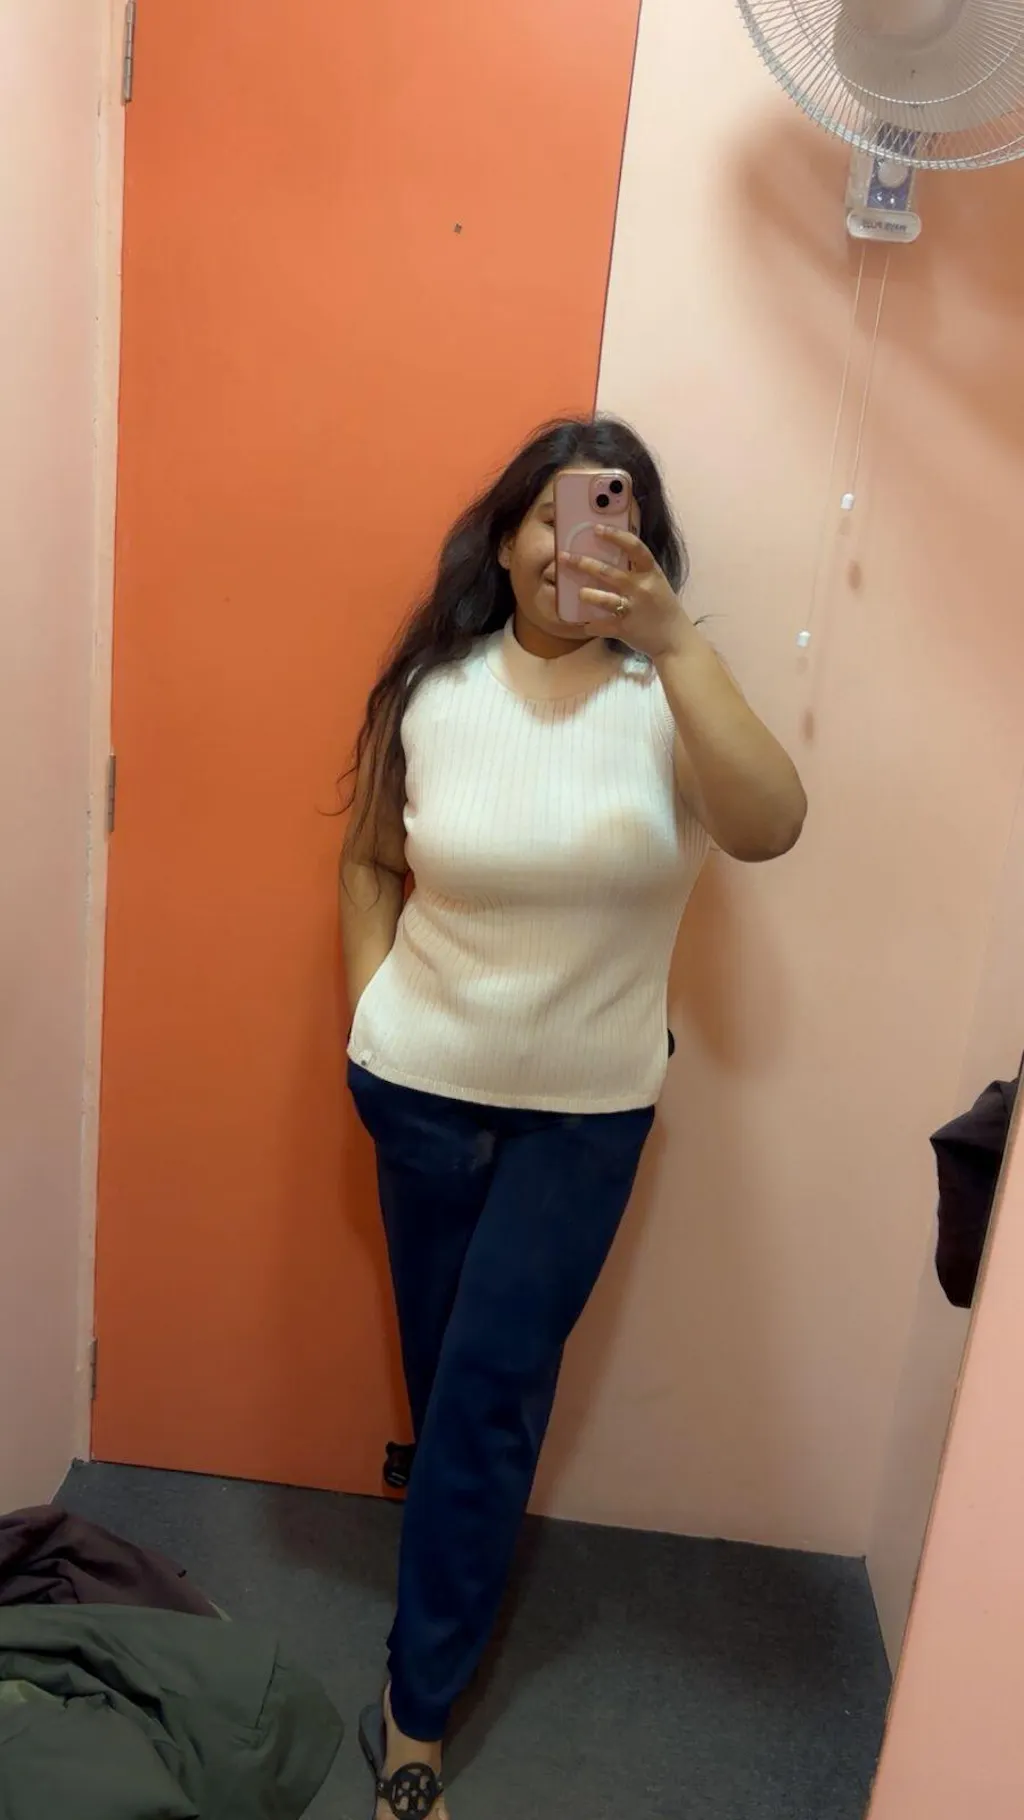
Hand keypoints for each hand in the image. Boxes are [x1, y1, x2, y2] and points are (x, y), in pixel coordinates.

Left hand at [560, 526, 690, 660]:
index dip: (615, 536)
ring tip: (579, 593)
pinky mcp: (625, 628)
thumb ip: (638, 570)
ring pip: (605, 600)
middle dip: (584, 563)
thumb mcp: (655, 583)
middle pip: (609, 572)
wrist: (674, 638)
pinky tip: (585, 624)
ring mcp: (633, 609)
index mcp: (650, 572)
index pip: (634, 547)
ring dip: (589, 595)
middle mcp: (641, 588)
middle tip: (564, 557)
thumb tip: (611, 556)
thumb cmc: (662, 607)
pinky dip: (592, 626)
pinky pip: (603, 626)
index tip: (596, 528)